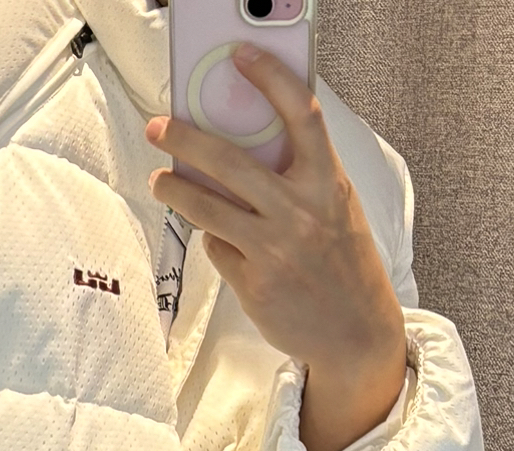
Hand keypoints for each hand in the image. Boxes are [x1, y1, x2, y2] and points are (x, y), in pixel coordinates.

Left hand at [146, 48, 405, 450]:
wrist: (355, 332)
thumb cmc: (343, 263)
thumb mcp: (336, 207)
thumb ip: (300, 177)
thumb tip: (245, 146)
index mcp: (328, 183)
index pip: (300, 115)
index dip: (270, 79)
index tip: (241, 56)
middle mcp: (300, 212)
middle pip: (230, 162)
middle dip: (186, 139)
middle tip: (158, 127)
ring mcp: (274, 250)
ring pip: (208, 209)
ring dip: (176, 191)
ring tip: (160, 181)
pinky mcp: (254, 284)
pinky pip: (218, 250)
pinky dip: (216, 242)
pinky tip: (224, 243)